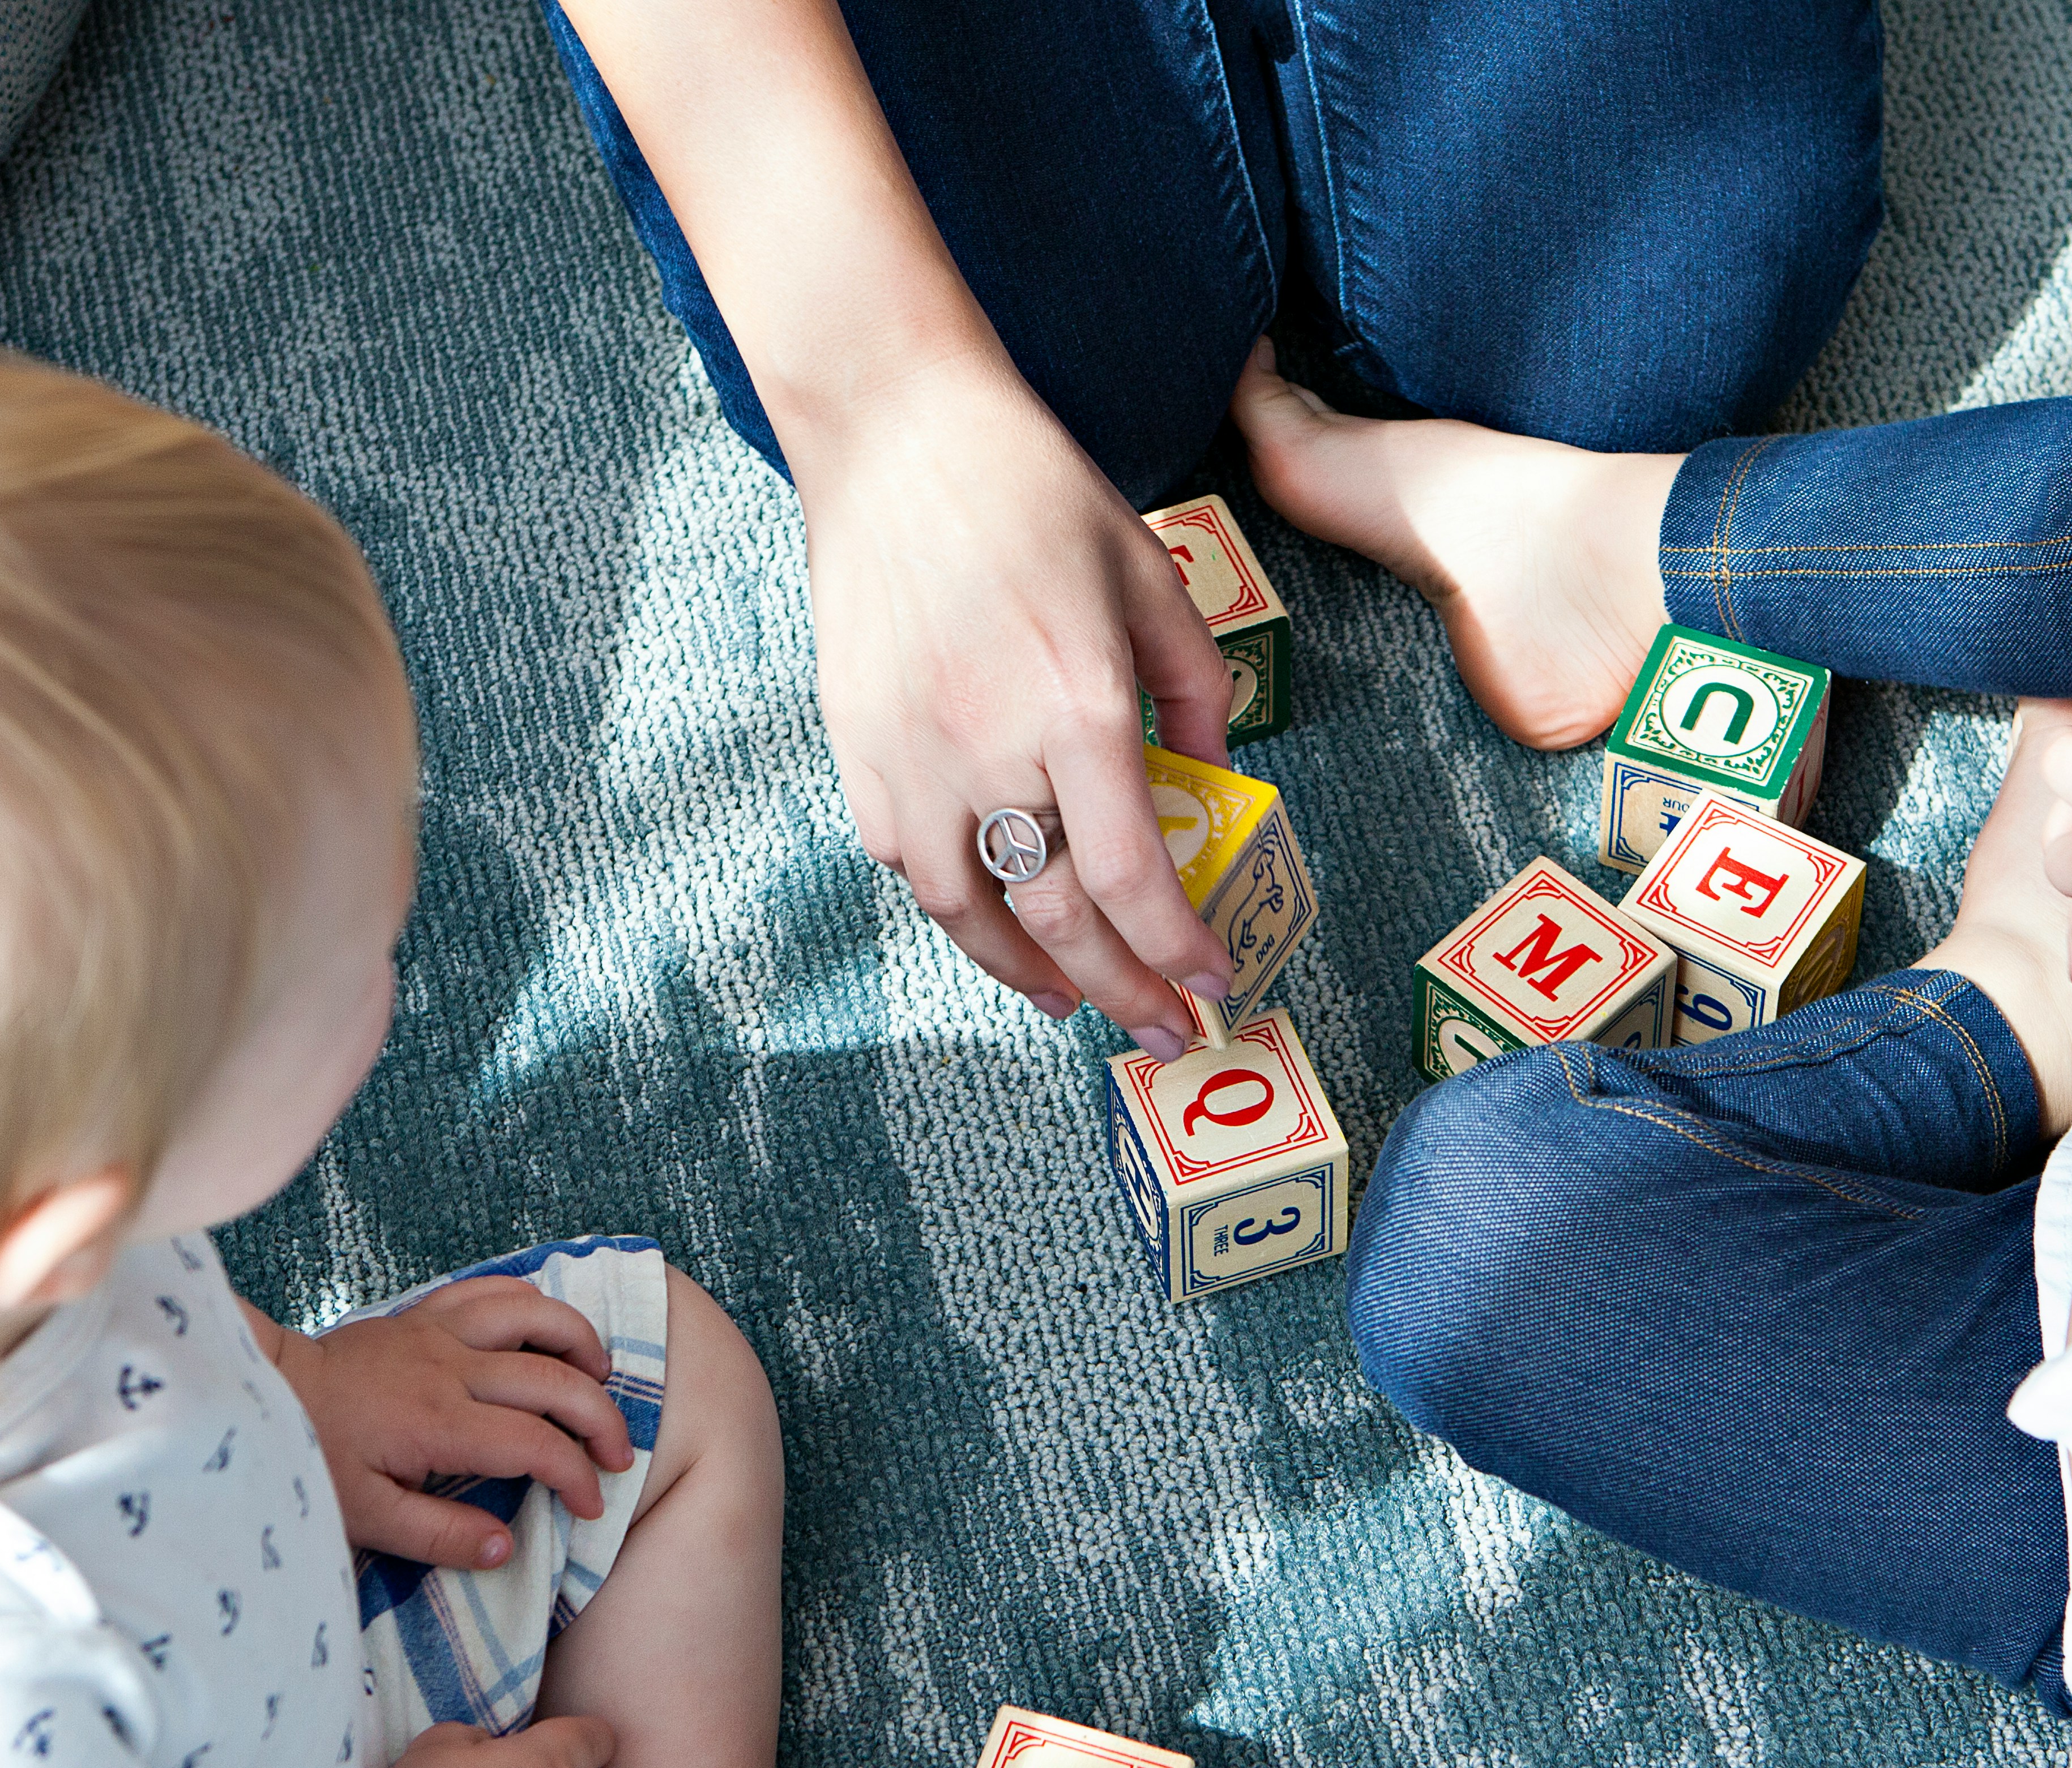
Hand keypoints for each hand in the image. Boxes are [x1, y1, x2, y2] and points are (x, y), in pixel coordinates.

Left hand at [264, 1280, 634, 1568]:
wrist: (264, 1393)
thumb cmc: (311, 1459)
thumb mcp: (365, 1518)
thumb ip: (439, 1536)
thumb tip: (507, 1547)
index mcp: (438, 1424)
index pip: (535, 1445)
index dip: (577, 1476)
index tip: (591, 1505)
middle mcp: (449, 1369)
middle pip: (554, 1379)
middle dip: (601, 1418)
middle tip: (619, 1454)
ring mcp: (439, 1333)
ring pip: (535, 1315)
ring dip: (580, 1343)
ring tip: (600, 1378)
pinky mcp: (425, 1314)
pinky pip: (493, 1289)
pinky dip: (534, 1302)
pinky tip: (549, 1330)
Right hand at [787, 355, 1238, 1055]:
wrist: (897, 433)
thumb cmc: (1034, 493)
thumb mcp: (1152, 579)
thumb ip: (1196, 692)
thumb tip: (1213, 786)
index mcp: (1078, 705)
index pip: (1133, 878)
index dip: (1176, 951)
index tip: (1211, 985)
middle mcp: (990, 748)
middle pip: (1060, 918)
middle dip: (1123, 992)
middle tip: (1164, 1031)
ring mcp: (912, 755)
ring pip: (970, 913)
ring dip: (1029, 973)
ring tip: (1074, 997)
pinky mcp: (858, 746)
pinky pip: (908, 862)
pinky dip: (958, 907)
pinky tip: (994, 918)